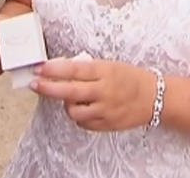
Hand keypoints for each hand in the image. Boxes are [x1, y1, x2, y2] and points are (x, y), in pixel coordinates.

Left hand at [30, 58, 156, 131]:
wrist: (155, 97)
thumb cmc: (129, 77)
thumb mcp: (109, 65)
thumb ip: (86, 69)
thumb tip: (58, 69)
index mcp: (105, 71)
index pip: (74, 69)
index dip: (54, 69)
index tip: (39, 68)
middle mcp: (105, 91)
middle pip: (70, 91)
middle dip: (48, 88)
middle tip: (34, 84)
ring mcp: (106, 110)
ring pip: (74, 111)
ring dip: (66, 104)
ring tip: (69, 98)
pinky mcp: (108, 124)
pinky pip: (84, 123)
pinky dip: (79, 116)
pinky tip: (82, 108)